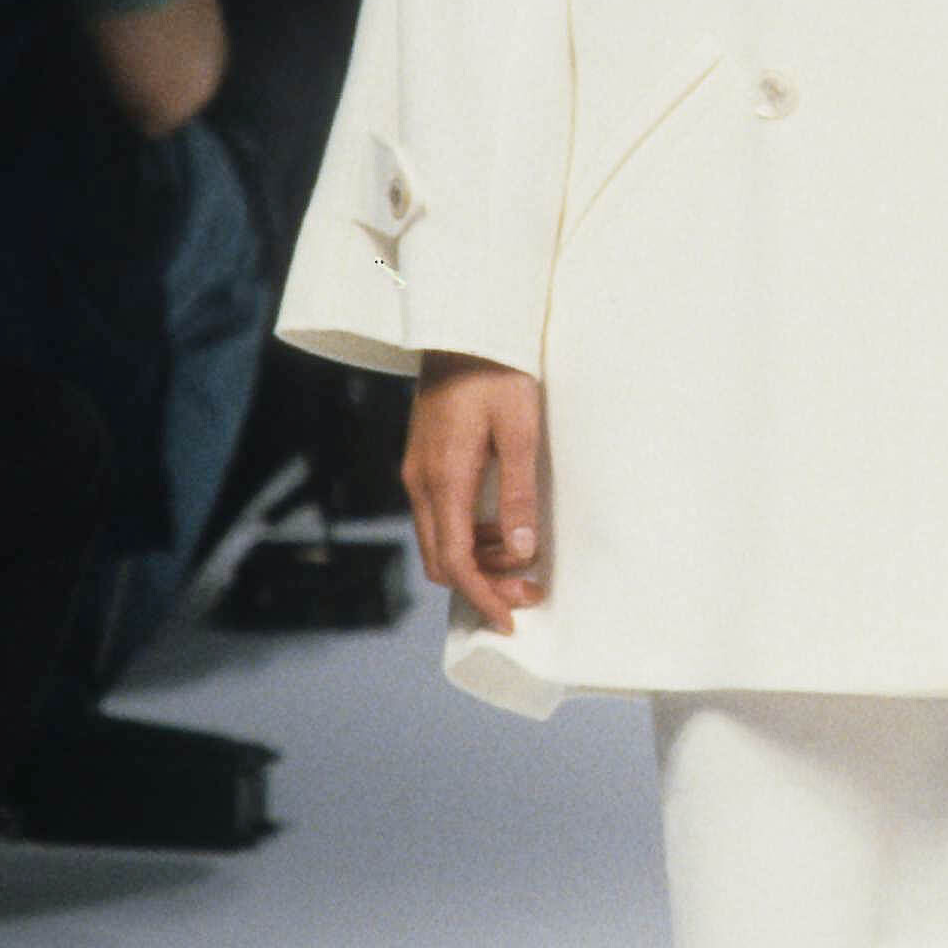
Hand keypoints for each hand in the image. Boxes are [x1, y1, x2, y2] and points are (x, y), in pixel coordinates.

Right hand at [405, 354, 548, 633]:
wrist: (463, 327)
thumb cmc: (498, 372)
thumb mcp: (520, 430)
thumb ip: (518, 492)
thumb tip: (522, 551)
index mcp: (443, 479)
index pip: (456, 562)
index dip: (483, 597)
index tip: (511, 620)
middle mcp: (421, 482)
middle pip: (442, 561)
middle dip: (483, 585)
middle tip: (529, 592)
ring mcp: (417, 472)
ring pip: (439, 541)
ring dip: (477, 561)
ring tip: (524, 559)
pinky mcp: (423, 462)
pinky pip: (439, 517)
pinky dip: (468, 536)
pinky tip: (502, 528)